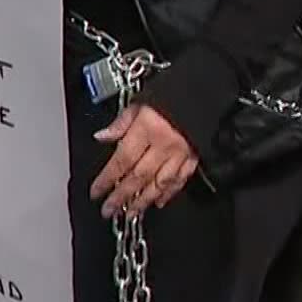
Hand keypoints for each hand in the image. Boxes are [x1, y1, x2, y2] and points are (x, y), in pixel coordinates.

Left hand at [90, 103, 198, 218]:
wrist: (205, 89)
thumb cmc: (172, 92)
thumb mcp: (140, 101)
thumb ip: (121, 122)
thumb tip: (102, 136)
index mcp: (147, 129)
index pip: (121, 161)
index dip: (107, 179)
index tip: (96, 192)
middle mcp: (163, 145)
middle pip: (138, 177)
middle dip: (121, 197)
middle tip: (109, 210)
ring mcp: (180, 153)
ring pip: (159, 183)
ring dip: (143, 200)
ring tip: (131, 212)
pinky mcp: (195, 156)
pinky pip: (180, 180)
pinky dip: (169, 193)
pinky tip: (160, 201)